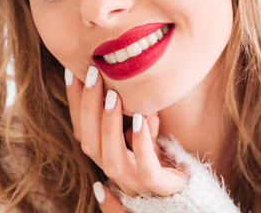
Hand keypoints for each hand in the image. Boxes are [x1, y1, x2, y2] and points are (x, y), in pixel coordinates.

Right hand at [64, 66, 187, 207]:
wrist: (188, 187)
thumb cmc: (164, 158)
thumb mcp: (146, 133)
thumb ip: (136, 118)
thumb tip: (132, 95)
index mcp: (107, 154)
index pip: (83, 128)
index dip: (75, 102)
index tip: (72, 72)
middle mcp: (115, 169)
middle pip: (89, 142)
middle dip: (88, 107)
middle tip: (91, 75)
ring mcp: (134, 182)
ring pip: (110, 159)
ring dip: (109, 125)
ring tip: (112, 95)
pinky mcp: (159, 188)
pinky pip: (147, 171)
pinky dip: (141, 145)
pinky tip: (140, 121)